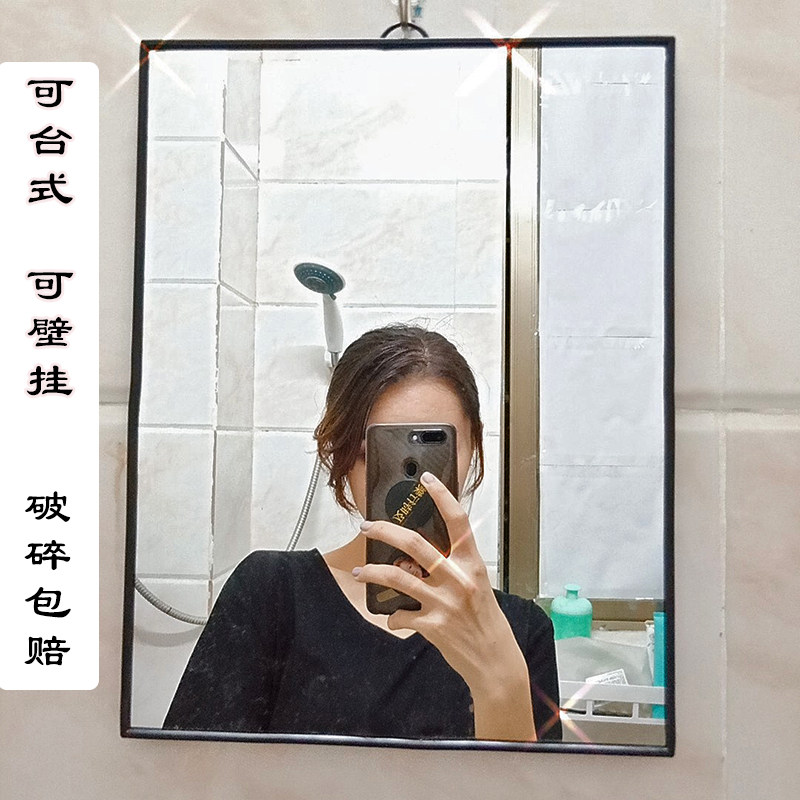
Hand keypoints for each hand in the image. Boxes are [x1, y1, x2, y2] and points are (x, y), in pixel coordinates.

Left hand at [353, 471, 535, 740]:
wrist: (494, 661)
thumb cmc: (485, 619)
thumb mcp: (476, 586)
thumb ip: (451, 568)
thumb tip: (415, 557)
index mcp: (472, 564)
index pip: (458, 521)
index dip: (442, 497)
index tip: (426, 479)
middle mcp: (458, 579)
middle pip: (415, 544)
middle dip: (385, 531)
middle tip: (367, 526)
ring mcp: (444, 602)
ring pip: (398, 576)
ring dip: (373, 572)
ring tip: (360, 571)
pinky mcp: (432, 626)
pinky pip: (401, 616)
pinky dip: (393, 617)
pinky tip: (394, 618)